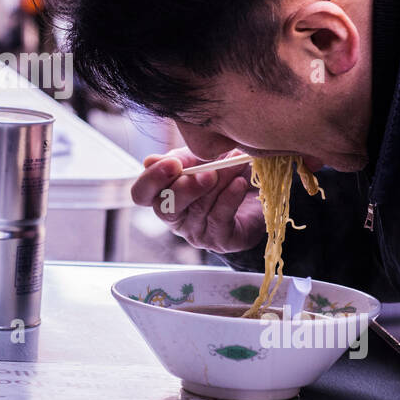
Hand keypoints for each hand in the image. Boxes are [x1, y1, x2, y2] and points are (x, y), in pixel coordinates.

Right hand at [130, 147, 265, 254]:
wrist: (258, 191)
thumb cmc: (222, 173)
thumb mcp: (199, 160)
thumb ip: (178, 160)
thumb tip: (150, 161)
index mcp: (162, 195)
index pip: (141, 194)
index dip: (152, 179)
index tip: (173, 163)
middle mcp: (175, 217)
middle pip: (166, 208)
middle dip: (187, 188)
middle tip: (209, 172)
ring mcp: (196, 232)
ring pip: (199, 208)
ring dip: (220, 182)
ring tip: (236, 163)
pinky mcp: (220, 240)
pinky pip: (220, 219)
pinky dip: (230, 197)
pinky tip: (240, 183)